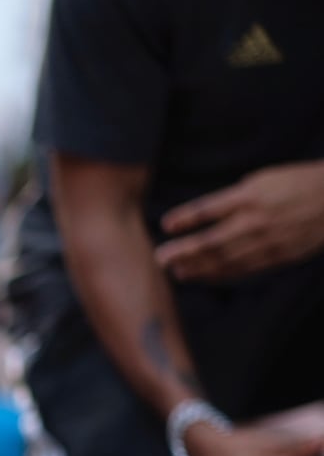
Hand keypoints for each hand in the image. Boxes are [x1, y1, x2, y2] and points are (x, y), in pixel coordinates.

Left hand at [155, 161, 323, 280]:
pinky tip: (203, 275)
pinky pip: (244, 268)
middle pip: (213, 240)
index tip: (165, 225)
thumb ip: (235, 198)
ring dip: (198, 267)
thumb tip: (205, 215)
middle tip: (160, 258)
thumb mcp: (264, 180)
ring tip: (176, 271)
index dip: (186, 218)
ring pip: (226, 259)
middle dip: (184, 251)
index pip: (210, 209)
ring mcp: (268, 241)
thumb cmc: (296, 183)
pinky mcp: (278, 255)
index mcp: (252, 195)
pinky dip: (221, 273)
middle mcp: (257, 220)